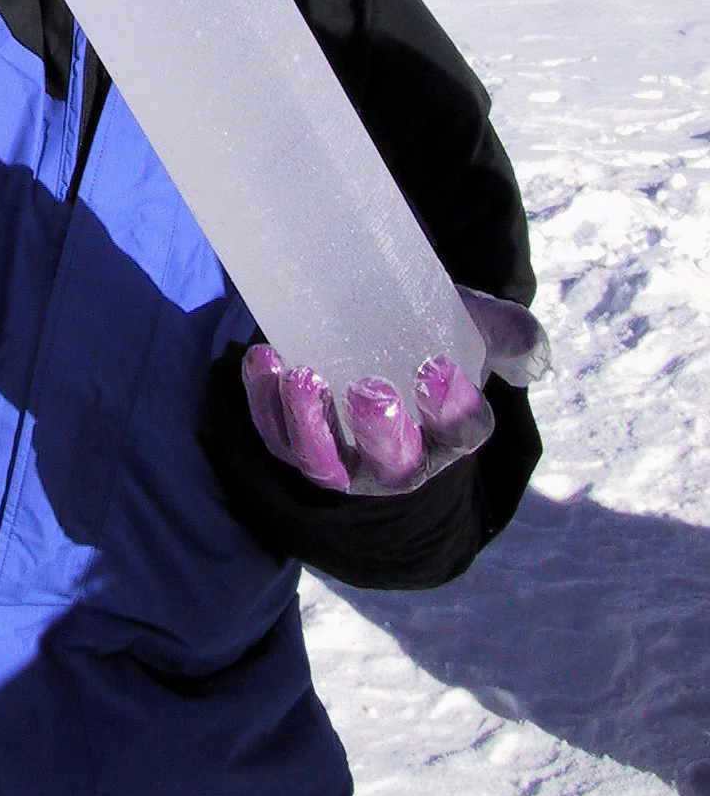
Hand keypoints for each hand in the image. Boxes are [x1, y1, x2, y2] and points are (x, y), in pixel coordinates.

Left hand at [240, 288, 548, 495]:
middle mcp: (398, 461)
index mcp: (452, 435)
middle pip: (392, 464)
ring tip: (304, 376)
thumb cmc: (435, 338)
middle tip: (368, 390)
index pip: (460, 433)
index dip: (450, 406)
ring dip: (310, 423)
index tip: (435, 368)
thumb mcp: (480, 331)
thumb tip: (532, 355)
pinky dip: (263, 401)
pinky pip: (274, 433)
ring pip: (323, 460)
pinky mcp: (293, 439)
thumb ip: (512, 335)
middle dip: (380, 433)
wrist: (380, 337)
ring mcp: (342, 457)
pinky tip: (264, 359)